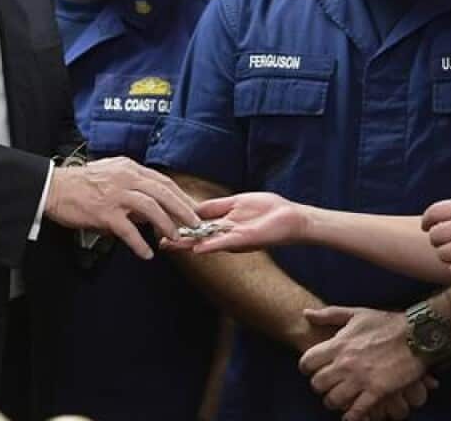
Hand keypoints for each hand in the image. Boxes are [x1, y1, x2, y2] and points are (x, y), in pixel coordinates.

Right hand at [46, 157, 198, 259]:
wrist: (53, 188)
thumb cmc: (79, 183)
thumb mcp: (109, 175)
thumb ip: (131, 187)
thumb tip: (150, 209)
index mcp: (128, 168)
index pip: (162, 181)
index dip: (180, 196)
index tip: (192, 208)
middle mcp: (125, 178)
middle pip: (163, 192)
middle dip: (182, 209)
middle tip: (194, 224)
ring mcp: (115, 195)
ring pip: (151, 208)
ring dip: (166, 224)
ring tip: (175, 238)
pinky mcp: (104, 212)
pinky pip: (128, 230)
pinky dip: (140, 243)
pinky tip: (146, 252)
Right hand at [174, 192, 308, 253]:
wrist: (291, 217)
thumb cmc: (268, 209)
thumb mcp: (236, 202)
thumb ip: (215, 206)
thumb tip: (194, 207)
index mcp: (222, 223)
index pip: (196, 225)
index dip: (180, 226)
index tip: (162, 225)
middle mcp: (224, 234)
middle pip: (197, 237)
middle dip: (178, 240)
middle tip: (159, 243)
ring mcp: (233, 238)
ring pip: (206, 242)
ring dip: (188, 245)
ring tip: (169, 246)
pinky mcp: (244, 239)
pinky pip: (223, 242)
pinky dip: (210, 246)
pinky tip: (195, 248)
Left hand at [299, 306, 427, 418]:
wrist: (417, 335)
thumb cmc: (386, 323)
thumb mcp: (355, 314)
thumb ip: (328, 315)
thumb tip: (306, 313)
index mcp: (338, 345)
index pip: (307, 362)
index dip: (306, 368)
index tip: (310, 370)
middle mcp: (345, 363)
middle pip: (317, 384)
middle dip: (319, 387)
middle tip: (325, 386)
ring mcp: (361, 379)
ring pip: (334, 400)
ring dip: (333, 402)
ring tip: (337, 400)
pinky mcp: (378, 391)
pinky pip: (357, 410)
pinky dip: (352, 416)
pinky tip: (350, 417)